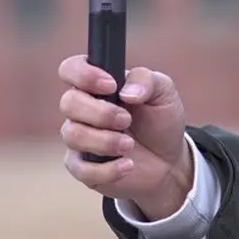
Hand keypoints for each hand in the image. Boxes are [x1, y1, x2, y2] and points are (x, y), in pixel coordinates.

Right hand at [58, 56, 193, 220]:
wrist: (170, 160)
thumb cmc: (161, 120)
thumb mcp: (164, 93)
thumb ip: (147, 81)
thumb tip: (127, 92)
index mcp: (97, 86)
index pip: (71, 69)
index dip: (83, 74)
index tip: (111, 85)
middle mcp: (83, 110)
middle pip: (68, 103)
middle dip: (101, 112)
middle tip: (127, 120)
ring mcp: (80, 139)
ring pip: (72, 135)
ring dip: (104, 140)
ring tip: (129, 145)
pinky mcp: (84, 167)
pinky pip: (80, 169)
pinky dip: (107, 169)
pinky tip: (128, 164)